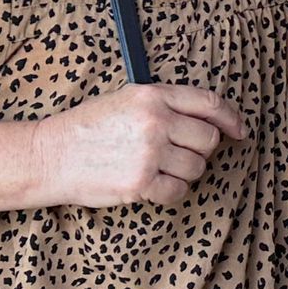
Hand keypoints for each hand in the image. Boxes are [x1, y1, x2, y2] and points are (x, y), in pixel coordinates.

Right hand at [31, 84, 246, 207]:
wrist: (48, 156)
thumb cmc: (87, 128)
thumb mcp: (126, 100)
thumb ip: (166, 105)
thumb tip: (210, 119)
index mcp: (152, 96)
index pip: (209, 104)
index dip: (231, 119)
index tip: (239, 131)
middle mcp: (155, 121)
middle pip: (208, 140)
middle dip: (198, 150)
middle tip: (175, 154)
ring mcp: (148, 153)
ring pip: (196, 168)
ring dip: (183, 172)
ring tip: (155, 168)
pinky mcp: (140, 182)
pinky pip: (178, 191)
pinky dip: (169, 192)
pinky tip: (150, 185)